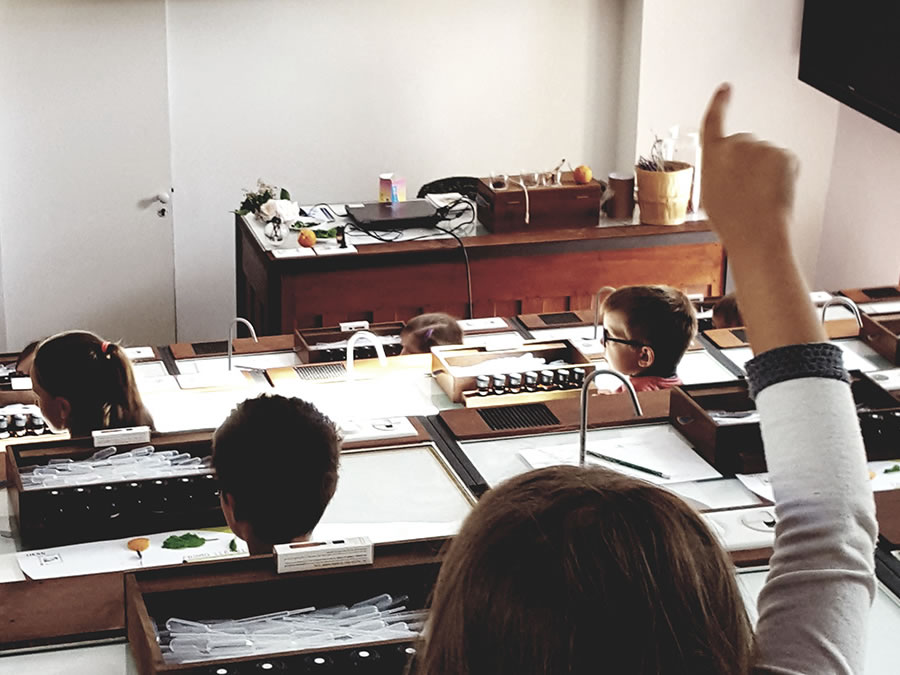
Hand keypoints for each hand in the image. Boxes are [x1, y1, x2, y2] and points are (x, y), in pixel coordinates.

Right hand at [701, 84, 797, 250]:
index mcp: (713, 155)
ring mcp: (762, 148)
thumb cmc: (732, 220)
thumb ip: (718, 171)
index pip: (714, 121)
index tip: (725, 90)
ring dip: (764, 172)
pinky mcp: (783, 154)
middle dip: (747, 161)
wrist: (756, 232)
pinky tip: (773, 193)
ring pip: (765, 155)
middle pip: (744, 144)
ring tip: (757, 197)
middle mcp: (736, 145)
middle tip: (744, 190)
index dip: (719, 103)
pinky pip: (783, 162)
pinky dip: (782, 175)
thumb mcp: (710, 194)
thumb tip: (732, 167)